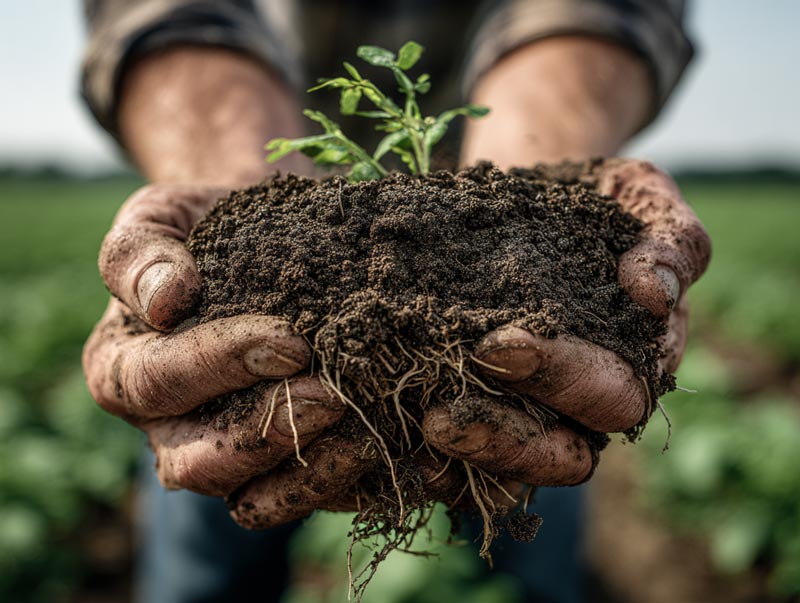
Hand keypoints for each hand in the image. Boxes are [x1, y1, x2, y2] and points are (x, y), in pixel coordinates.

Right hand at [83, 184, 346, 502]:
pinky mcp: (274, 467)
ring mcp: (220, 453)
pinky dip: (338, 483)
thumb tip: (164, 302)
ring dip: (306, 472)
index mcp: (123, 369)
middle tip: (332, 397)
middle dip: (266, 432)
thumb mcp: (163, 216)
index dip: (221, 367)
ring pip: (248, 498)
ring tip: (364, 435)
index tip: (291, 343)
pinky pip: (297, 499)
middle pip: (197, 461)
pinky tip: (379, 450)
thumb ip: (142, 252)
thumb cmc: (207, 227)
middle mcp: (166, 426)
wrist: (269, 241)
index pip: (160, 382)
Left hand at [422, 159, 710, 486]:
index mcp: (636, 363)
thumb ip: (670, 242)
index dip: (564, 380)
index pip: (615, 397)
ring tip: (417, 429)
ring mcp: (535, 412)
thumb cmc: (596, 199)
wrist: (533, 196)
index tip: (503, 345)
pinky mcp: (484, 406)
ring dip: (464, 459)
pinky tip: (396, 439)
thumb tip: (653, 295)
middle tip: (440, 416)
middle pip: (563, 456)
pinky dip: (435, 461)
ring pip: (512, 471)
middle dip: (505, 437)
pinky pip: (467, 459)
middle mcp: (586, 402)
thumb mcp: (643, 200)